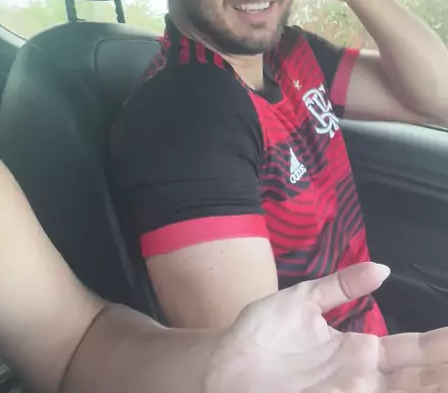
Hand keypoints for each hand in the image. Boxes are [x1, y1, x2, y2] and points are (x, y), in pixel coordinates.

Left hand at [206, 262, 447, 392]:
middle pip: (414, 381)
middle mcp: (359, 380)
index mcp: (360, 353)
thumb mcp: (304, 300)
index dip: (438, 345)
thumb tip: (383, 268)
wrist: (223, 363)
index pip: (411, 351)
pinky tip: (384, 389)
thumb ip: (342, 286)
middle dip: (439, 373)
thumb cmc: (264, 334)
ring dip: (423, 387)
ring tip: (442, 379)